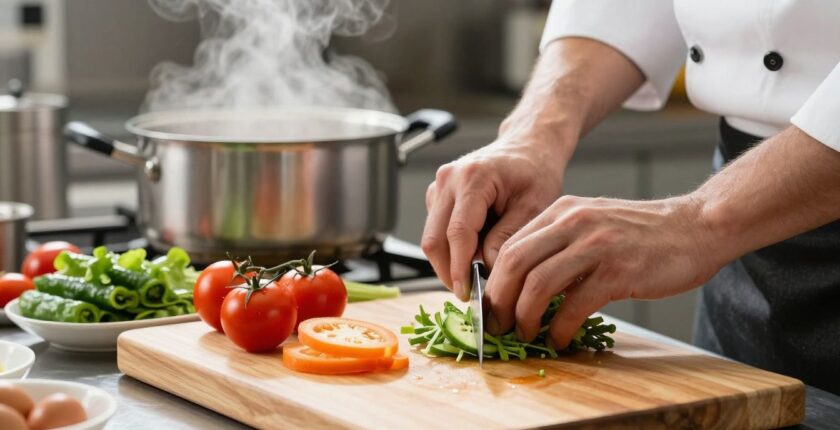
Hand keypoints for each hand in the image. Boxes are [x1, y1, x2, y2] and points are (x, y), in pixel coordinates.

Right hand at [422, 138, 565, 300]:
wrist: (528, 146)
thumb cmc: (536, 172)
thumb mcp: (534, 207)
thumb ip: (508, 238)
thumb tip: (486, 270)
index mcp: (473, 178)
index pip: (457, 233)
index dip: (459, 268)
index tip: (466, 293)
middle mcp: (448, 179)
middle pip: (434, 239)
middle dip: (448, 271)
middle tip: (470, 294)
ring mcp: (438, 186)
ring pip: (431, 237)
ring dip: (449, 261)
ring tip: (476, 274)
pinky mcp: (437, 195)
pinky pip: (436, 230)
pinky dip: (451, 248)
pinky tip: (475, 252)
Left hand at [484, 195, 720, 347]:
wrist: (696, 227)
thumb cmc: (643, 233)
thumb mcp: (592, 224)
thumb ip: (559, 245)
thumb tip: (525, 284)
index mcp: (562, 211)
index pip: (510, 245)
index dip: (493, 280)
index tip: (491, 306)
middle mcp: (574, 222)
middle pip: (514, 263)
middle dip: (499, 300)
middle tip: (499, 325)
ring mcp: (596, 246)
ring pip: (538, 284)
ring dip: (524, 316)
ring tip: (525, 334)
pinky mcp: (619, 271)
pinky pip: (575, 305)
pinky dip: (559, 328)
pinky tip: (559, 339)